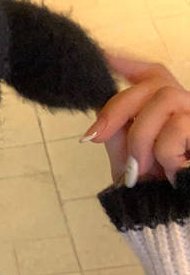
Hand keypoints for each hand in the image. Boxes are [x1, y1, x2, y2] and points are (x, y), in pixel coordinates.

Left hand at [80, 53, 189, 187]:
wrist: (177, 218)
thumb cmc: (155, 189)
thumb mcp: (127, 155)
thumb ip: (115, 130)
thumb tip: (97, 116)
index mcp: (165, 109)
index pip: (151, 73)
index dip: (127, 61)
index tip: (102, 56)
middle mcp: (187, 106)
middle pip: (152, 82)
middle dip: (117, 108)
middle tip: (93, 137)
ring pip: (165, 99)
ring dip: (141, 136)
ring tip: (138, 169)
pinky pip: (179, 127)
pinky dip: (165, 153)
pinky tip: (172, 173)